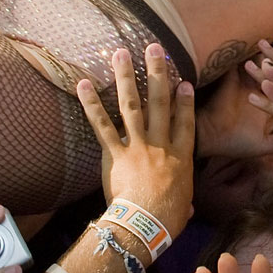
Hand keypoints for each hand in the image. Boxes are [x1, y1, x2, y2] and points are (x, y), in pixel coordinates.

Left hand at [79, 44, 195, 235]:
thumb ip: (185, 199)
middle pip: (160, 103)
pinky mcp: (114, 153)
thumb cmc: (168, 219)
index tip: (184, 81)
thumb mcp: (184, 206)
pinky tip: (83, 84)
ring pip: (132, 106)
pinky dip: (92, 104)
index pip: (185, 122)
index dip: (185, 101)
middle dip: (158, 73)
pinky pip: (102, 125)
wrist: (147, 224)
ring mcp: (137, 145)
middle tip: (155, 48)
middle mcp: (161, 144)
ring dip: (126, 77)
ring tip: (121, 54)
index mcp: (181, 156)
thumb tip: (188, 207)